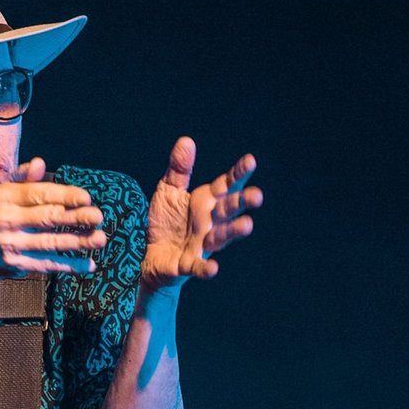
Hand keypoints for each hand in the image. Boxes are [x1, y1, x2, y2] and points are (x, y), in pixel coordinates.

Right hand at [0, 158, 106, 276]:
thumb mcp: (4, 194)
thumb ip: (23, 179)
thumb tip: (40, 163)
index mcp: (4, 196)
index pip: (39, 194)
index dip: (64, 196)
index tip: (86, 198)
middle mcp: (5, 218)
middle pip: (47, 217)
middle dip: (75, 217)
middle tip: (99, 216)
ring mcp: (9, 243)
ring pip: (50, 242)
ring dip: (78, 242)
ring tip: (100, 239)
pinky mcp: (14, 264)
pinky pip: (47, 264)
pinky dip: (69, 265)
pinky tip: (89, 265)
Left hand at [142, 137, 261, 289]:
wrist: (150, 255)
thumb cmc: (167, 222)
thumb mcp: (169, 191)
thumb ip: (179, 169)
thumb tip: (186, 141)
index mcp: (206, 202)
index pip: (226, 186)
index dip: (238, 174)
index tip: (251, 161)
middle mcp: (209, 223)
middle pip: (229, 211)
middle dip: (242, 203)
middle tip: (258, 196)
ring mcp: (201, 244)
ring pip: (221, 237)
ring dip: (234, 232)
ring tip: (247, 225)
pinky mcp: (188, 264)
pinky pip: (198, 266)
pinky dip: (206, 268)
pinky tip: (214, 267)